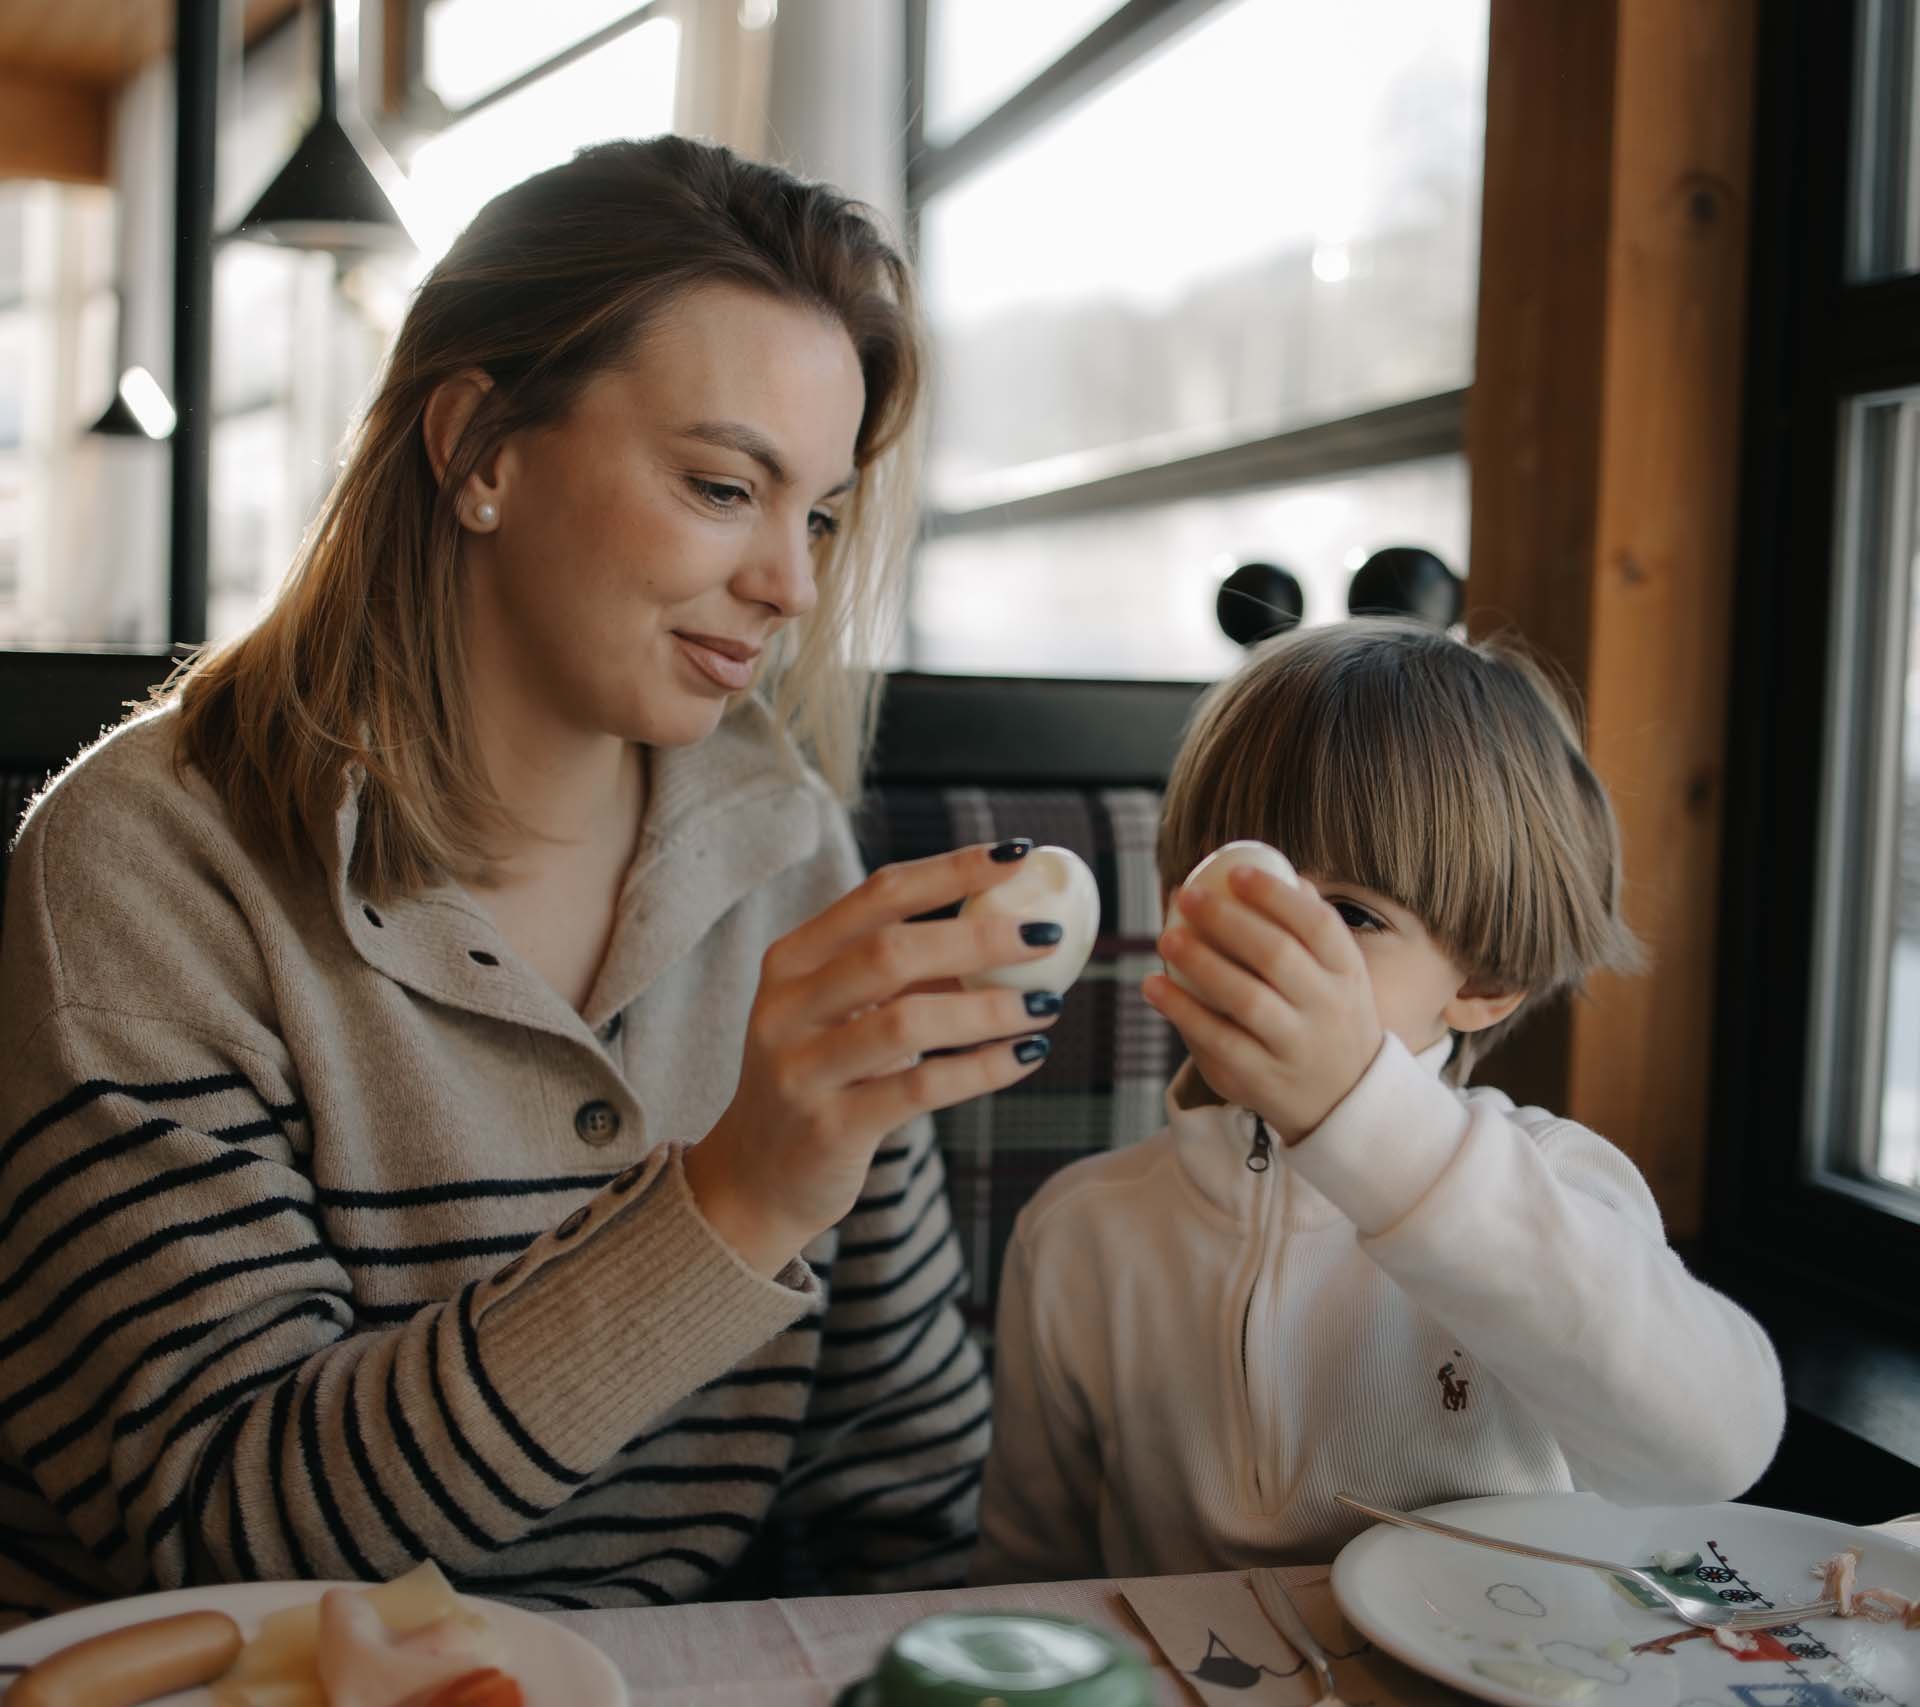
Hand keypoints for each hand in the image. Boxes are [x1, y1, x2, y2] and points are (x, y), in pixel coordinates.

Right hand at [684, 842, 1061, 1272]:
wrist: (756, 1177)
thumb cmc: (822, 1077)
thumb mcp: (846, 1015)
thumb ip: (907, 975)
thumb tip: (1010, 930)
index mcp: (792, 960)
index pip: (878, 894)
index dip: (952, 870)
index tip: (1018, 856)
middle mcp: (786, 1006)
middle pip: (890, 951)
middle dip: (978, 938)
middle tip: (1045, 938)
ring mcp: (800, 1069)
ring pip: (906, 1021)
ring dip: (988, 1009)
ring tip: (1045, 1005)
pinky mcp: (828, 1127)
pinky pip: (919, 1088)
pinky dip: (983, 1069)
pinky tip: (1026, 1055)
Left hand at [1143, 866, 1382, 1142]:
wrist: (1344, 1102)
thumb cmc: (1328, 1018)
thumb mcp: (1336, 974)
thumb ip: (1304, 927)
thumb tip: (1259, 868)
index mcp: (1346, 974)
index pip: (1317, 926)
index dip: (1276, 896)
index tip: (1236, 872)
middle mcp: (1326, 1009)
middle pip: (1276, 957)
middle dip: (1228, 921)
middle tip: (1188, 897)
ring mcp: (1294, 1047)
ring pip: (1246, 1000)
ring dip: (1201, 963)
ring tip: (1166, 937)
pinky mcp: (1260, 1079)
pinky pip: (1217, 1041)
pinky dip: (1182, 1011)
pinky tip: (1154, 984)